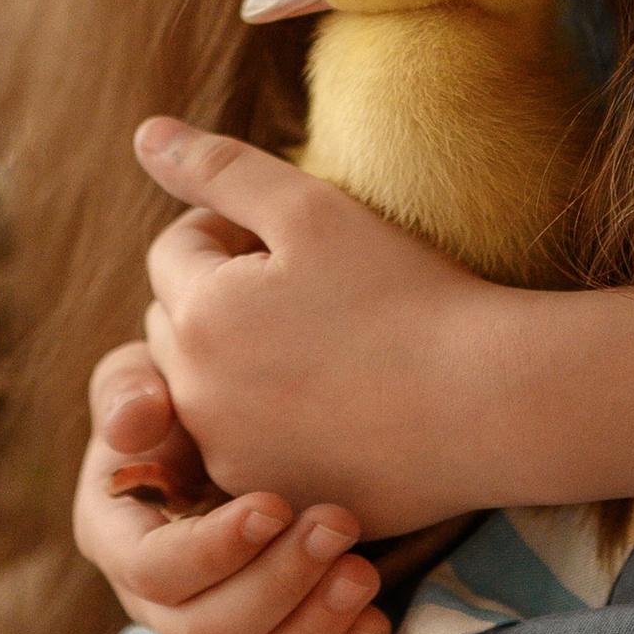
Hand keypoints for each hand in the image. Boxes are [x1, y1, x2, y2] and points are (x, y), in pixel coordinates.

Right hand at [69, 343, 391, 633]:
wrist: (247, 420)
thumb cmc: (187, 394)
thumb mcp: (148, 375)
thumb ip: (129, 391)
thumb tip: (131, 426)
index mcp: (118, 537)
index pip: (153, 569)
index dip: (212, 550)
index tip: (274, 505)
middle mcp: (158, 601)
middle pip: (206, 630)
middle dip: (277, 584)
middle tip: (338, 525)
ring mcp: (214, 632)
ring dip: (311, 630)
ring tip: (363, 575)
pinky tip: (376, 620)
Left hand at [135, 120, 499, 529]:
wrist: (487, 401)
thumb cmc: (404, 292)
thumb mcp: (310, 207)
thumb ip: (219, 167)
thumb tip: (146, 134)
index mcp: (199, 315)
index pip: (173, 251)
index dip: (229, 230)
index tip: (293, 239)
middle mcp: (195, 398)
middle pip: (178, 322)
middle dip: (221, 295)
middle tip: (308, 285)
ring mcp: (232, 460)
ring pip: (205, 388)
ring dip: (238, 359)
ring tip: (322, 342)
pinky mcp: (274, 498)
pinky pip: (246, 446)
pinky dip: (271, 421)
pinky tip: (338, 399)